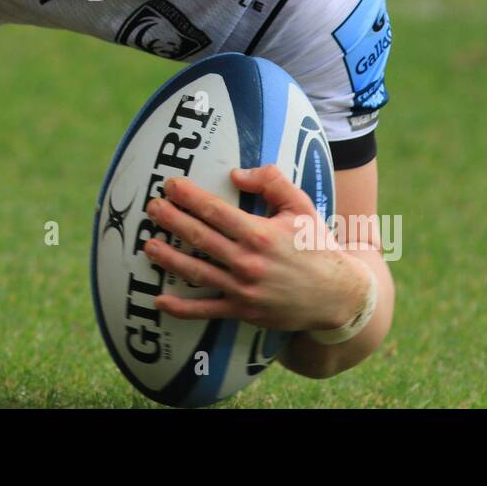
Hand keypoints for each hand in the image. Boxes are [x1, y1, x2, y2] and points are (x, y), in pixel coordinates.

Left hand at [142, 164, 367, 332]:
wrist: (338, 295)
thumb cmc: (316, 245)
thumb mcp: (301, 206)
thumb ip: (271, 183)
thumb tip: (235, 174)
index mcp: (260, 234)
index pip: (215, 211)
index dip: (189, 197)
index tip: (170, 185)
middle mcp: (248, 261)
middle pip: (200, 237)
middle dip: (172, 220)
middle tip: (152, 207)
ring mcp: (243, 289)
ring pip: (196, 272)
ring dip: (169, 259)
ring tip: (148, 244)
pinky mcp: (243, 311)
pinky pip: (206, 310)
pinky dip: (181, 308)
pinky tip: (159, 300)